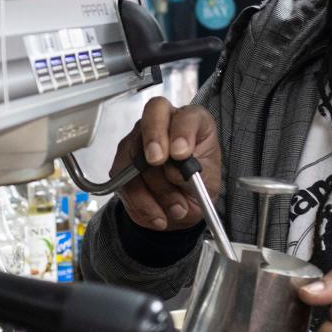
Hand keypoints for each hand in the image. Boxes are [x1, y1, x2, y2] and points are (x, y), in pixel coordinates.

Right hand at [112, 97, 220, 231]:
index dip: (182, 131)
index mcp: (192, 123)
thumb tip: (177, 169)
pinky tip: (158, 216)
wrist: (183, 206)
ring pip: (137, 152)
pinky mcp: (122, 164)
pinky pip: (124, 181)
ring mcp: (139, 140)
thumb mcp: (209, 182)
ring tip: (177, 208)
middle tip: (157, 162)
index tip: (182, 154)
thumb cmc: (200, 184)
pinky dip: (142, 203)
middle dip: (154, 138)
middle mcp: (164, 124)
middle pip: (153, 115)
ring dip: (156, 187)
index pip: (186, 115)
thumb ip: (197, 173)